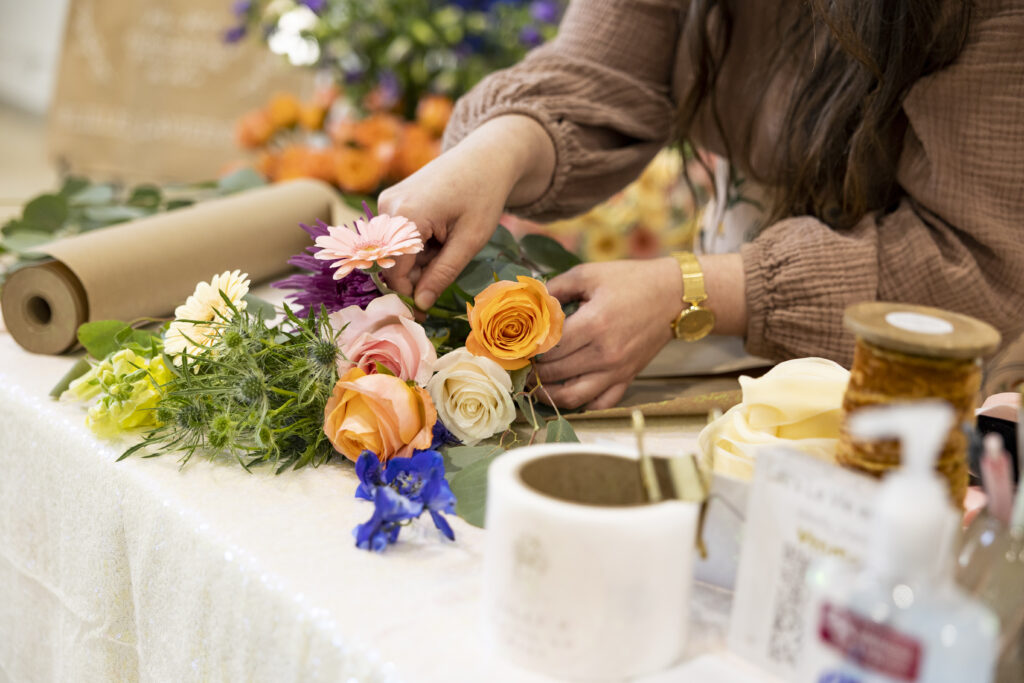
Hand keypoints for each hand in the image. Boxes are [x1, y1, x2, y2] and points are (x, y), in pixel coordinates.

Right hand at [379, 115, 555, 309]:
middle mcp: (387, 207)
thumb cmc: (483, 196)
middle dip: (416, 275)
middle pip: (392, 262)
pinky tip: (439, 235)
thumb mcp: (469, 241)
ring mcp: (386, 202)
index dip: (408, 295)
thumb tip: (420, 305)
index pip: (394, 272)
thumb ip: (442, 274)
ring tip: (448, 244)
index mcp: (405, 216)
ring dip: (419, 260)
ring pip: (395, 251)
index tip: (423, 314)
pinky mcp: (391, 201)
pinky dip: (417, 245)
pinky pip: (397, 237)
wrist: (486, 157)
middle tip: (448, 269)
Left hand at [534, 258, 683, 409]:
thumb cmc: (630, 281)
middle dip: (533, 369)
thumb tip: (528, 301)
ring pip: (573, 397)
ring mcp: (616, 371)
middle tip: (521, 362)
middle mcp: (605, 354)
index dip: (528, 347)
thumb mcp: (589, 274)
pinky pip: (600, 404)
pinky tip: (566, 393)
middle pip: (555, 372)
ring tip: (535, 385)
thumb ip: (555, 288)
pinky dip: (581, 404)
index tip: (517, 344)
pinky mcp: (626, 378)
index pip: (549, 347)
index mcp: (594, 325)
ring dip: (548, 394)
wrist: (673, 296)